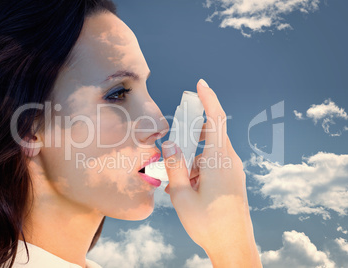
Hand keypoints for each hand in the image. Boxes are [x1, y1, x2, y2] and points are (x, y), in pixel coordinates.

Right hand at [161, 79, 261, 267]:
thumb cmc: (208, 222)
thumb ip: (174, 165)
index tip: (201, 84)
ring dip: (190, 164)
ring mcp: (233, 170)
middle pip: (207, 138)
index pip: (216, 119)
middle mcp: (230, 161)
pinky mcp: (232, 179)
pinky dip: (197, 172)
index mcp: (219, 160)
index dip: (208, 99)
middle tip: (174, 158)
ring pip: (207, 155)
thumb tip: (169, 143)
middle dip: (188, 144)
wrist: (234, 246)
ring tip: (177, 187)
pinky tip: (186, 190)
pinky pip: (212, 166)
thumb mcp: (181, 194)